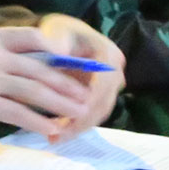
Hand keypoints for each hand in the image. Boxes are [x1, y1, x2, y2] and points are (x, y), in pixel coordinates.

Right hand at [0, 25, 99, 137]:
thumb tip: (10, 61)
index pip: (34, 38)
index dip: (58, 52)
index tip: (73, 65)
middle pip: (42, 68)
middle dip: (67, 83)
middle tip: (85, 95)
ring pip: (35, 91)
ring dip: (61, 104)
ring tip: (78, 114)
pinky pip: (18, 113)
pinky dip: (38, 123)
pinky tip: (50, 130)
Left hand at [33, 14, 125, 129]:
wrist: (60, 36)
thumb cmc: (56, 32)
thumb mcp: (54, 30)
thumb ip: (56, 40)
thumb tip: (61, 52)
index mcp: (107, 53)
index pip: (104, 82)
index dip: (89, 101)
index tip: (70, 116)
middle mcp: (115, 70)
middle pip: (103, 102)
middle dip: (81, 121)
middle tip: (58, 135)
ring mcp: (110, 85)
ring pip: (99, 112)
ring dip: (78, 128)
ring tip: (54, 138)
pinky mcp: (101, 95)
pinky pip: (92, 114)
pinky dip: (76, 125)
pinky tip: (57, 133)